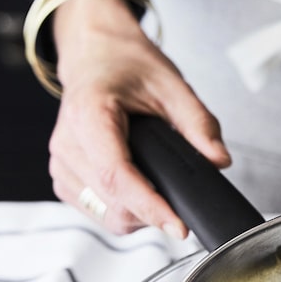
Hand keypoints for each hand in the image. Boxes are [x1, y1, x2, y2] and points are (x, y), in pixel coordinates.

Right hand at [49, 0, 230, 236]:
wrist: (95, 56)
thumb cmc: (127, 66)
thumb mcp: (172, 85)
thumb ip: (199, 124)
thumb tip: (219, 161)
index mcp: (90, 114)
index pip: (116, 175)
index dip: (150, 206)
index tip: (179, 226)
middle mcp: (67, 143)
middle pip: (112, 204)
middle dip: (152, 213)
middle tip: (181, 200)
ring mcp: (61, 163)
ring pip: (105, 216)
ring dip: (139, 216)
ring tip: (159, 190)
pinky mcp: (64, 178)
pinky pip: (96, 212)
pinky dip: (123, 211)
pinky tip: (139, 190)